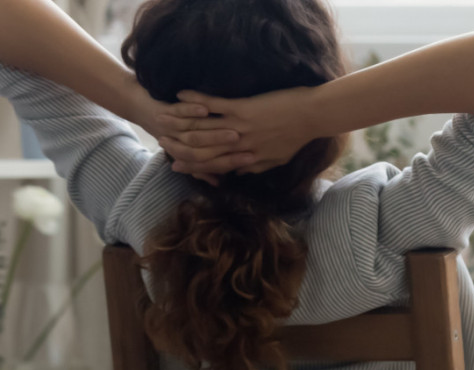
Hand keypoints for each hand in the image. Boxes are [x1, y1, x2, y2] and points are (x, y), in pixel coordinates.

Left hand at [126, 82, 244, 158]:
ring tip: (232, 124)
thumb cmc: (168, 127)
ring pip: (194, 132)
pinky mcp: (165, 112)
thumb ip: (204, 167)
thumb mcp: (186, 147)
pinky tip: (204, 106)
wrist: (141, 109)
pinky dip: (192, 108)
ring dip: (212, 130)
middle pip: (207, 150)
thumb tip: (219, 181)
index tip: (253, 159)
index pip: (216, 162)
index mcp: (192, 152)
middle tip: (246, 144)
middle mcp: (182, 144)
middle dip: (228, 145)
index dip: (234, 161)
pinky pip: (179, 112)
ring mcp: (174, 128)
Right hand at [156, 87, 322, 174]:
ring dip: (180, 122)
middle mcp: (238, 145)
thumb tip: (239, 172)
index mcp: (246, 158)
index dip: (192, 166)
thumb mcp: (277, 158)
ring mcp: (239, 126)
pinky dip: (195, 100)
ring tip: (163, 116)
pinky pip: (213, 104)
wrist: (314, 115)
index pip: (213, 165)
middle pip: (201, 149)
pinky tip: (180, 94)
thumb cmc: (298, 136)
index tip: (176, 164)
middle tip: (160, 140)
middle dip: (179, 145)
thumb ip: (256, 166)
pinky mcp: (243, 108)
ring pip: (202, 129)